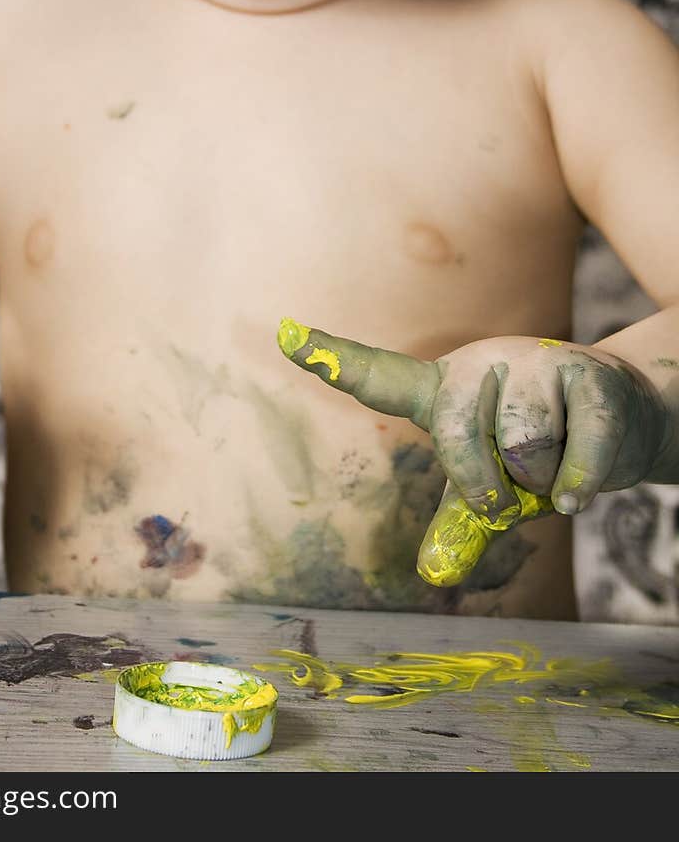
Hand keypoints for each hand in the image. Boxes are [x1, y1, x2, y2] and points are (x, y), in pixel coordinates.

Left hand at [277, 319, 668, 585]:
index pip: (379, 378)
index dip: (331, 358)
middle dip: (483, 483)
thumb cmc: (537, 453)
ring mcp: (534, 363)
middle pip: (456, 433)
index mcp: (442, 390)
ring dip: (542, 481)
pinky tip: (581, 485)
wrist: (622, 417)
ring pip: (523, 446)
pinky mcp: (588, 376)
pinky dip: (580, 484)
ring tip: (552, 467)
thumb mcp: (489, 487)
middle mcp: (480, 365)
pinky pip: (577, 452)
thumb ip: (457, 524)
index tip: (283, 333)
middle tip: (502, 498)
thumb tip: (433, 573)